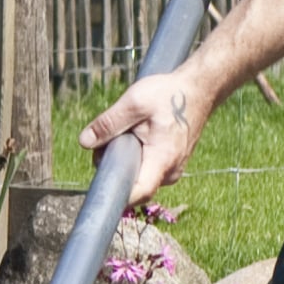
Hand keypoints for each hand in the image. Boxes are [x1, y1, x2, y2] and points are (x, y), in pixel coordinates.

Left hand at [87, 59, 207, 199]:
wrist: (199, 88)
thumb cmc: (170, 93)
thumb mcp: (134, 103)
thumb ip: (108, 124)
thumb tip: (84, 141)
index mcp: (163, 160)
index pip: (139, 193)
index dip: (116, 194)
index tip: (99, 182)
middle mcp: (170, 171)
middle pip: (134, 185)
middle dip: (114, 168)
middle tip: (105, 142)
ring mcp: (172, 169)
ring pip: (139, 176)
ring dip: (125, 161)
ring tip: (124, 134)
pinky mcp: (171, 164)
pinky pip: (147, 168)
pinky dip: (135, 156)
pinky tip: (134, 136)